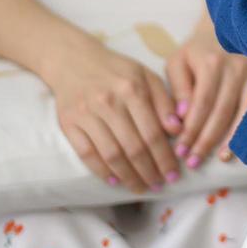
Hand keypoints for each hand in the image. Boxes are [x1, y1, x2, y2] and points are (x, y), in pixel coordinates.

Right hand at [43, 36, 181, 193]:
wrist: (73, 60)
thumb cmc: (117, 70)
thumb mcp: (146, 76)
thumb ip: (164, 101)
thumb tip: (177, 130)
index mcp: (132, 89)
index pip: (153, 132)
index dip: (164, 157)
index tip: (173, 173)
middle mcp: (109, 102)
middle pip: (133, 147)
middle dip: (149, 171)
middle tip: (159, 185)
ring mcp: (87, 114)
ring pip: (112, 154)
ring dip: (129, 176)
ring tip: (141, 187)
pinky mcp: (69, 123)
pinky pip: (87, 153)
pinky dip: (102, 170)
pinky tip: (115, 180)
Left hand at [165, 20, 246, 167]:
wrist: (226, 32)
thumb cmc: (197, 53)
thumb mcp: (178, 62)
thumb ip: (177, 89)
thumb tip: (181, 117)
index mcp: (211, 62)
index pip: (201, 104)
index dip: (191, 130)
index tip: (180, 150)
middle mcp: (235, 68)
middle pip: (220, 112)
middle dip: (205, 140)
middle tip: (192, 160)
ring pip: (240, 114)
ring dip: (226, 141)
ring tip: (212, 159)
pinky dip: (243, 133)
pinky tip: (232, 150)